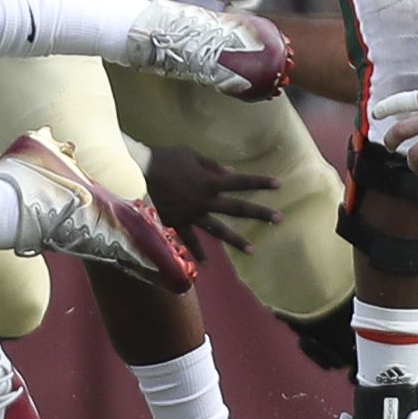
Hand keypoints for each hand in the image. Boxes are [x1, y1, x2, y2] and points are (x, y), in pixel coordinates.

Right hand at [144, 147, 280, 260]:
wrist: (138, 172)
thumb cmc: (165, 158)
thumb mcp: (191, 154)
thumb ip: (212, 165)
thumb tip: (230, 172)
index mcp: (210, 181)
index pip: (241, 181)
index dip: (260, 182)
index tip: (278, 184)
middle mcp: (205, 200)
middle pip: (237, 208)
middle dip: (259, 213)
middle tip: (279, 218)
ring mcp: (192, 214)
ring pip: (218, 229)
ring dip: (236, 240)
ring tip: (252, 250)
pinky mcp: (177, 222)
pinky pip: (189, 239)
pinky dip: (197, 252)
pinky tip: (206, 264)